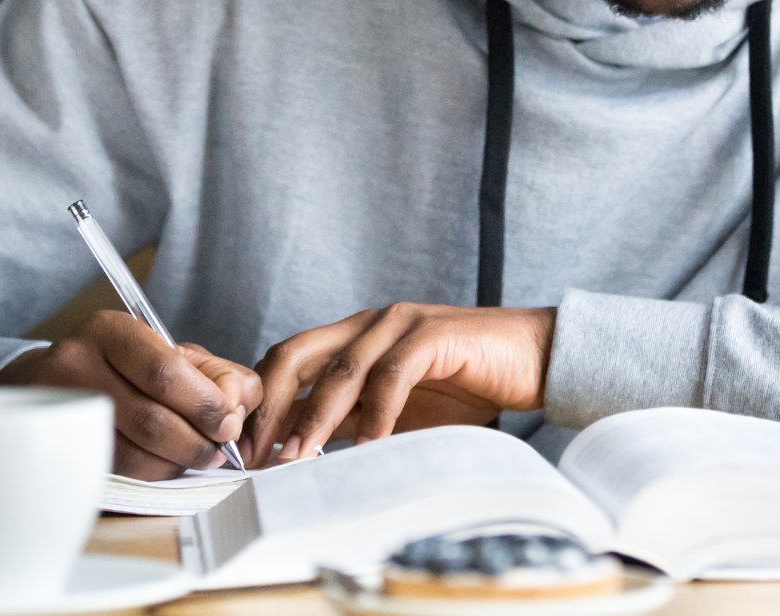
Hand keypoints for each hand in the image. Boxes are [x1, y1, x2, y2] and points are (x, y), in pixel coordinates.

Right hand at [0, 310, 260, 479]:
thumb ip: (217, 374)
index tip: (229, 423)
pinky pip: (116, 473)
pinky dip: (152, 474)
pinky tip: (166, 464)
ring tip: (197, 457)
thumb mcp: (173, 354)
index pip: (165, 371)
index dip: (205, 404)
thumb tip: (239, 404)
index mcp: (111, 331)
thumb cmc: (128, 368)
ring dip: (177, 463)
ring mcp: (64, 410)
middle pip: (150, 418)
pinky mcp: (61, 448)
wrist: (53, 383)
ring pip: (133, 454)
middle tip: (218, 450)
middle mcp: (77, 365)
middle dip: (196, 441)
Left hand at [245, 303, 554, 466]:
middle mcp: (370, 322)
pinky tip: (367, 447)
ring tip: (298, 458)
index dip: (261, 402)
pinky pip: (393, 375)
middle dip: (271, 406)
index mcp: (354, 336)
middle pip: (296, 354)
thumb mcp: (397, 409)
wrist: (536, 360)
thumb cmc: (468, 386)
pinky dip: (375, 414)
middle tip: (256, 455)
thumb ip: (353, 419)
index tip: (244, 450)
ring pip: (340, 370)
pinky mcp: (434, 335)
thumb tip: (299, 451)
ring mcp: (401, 324)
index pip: (288, 360)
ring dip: (315, 418)